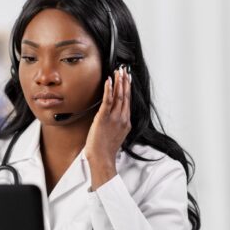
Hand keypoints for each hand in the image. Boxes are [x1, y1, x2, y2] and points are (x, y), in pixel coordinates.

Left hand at [85, 65, 130, 189]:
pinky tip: (109, 81)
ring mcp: (114, 118)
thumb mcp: (116, 136)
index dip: (127, 89)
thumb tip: (113, 119)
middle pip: (125, 96)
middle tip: (124, 70)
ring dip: (118, 82)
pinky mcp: (103, 118)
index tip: (127, 79)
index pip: (127, 101)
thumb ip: (117, 125)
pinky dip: (109, 90)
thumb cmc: (106, 150)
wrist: (102, 159)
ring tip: (118, 72)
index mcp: (126, 122)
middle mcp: (122, 118)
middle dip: (125, 82)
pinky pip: (107, 101)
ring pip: (118, 96)